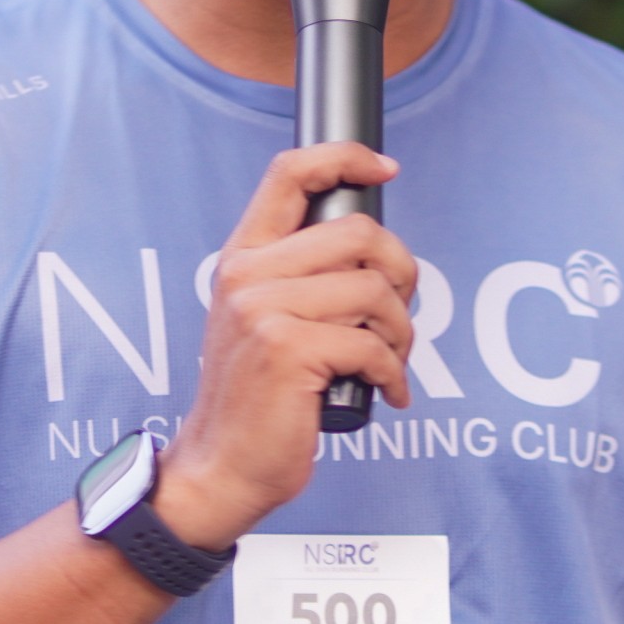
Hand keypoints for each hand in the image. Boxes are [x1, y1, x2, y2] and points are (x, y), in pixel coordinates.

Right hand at [153, 143, 416, 549]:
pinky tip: (387, 391)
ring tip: (391, 360)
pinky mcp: (287, 349)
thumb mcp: (260, 319)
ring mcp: (263, 310)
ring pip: (374, 290)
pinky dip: (394, 373)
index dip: (344, 158)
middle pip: (358, 232)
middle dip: (400, 273)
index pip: (288, 173)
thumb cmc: (255, 397)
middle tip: (397, 315)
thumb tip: (374, 248)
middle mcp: (247, 274)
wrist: (221, 465)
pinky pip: (373, 345)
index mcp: (242, 257)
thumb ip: (299, 275)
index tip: (384, 168)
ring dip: (401, 332)